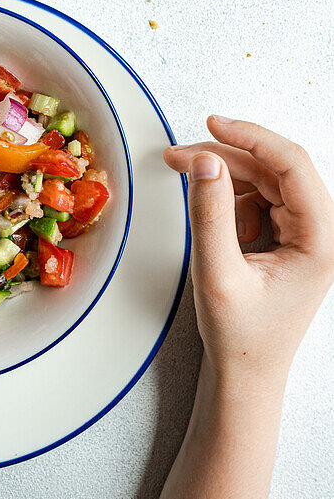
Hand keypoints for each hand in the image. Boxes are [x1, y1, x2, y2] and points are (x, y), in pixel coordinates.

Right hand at [165, 116, 333, 391]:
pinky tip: (211, 220)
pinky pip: (256, 197)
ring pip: (262, 179)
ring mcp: (304, 233)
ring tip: (184, 178)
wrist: (245, 373)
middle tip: (179, 155)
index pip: (293, 166)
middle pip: (274, 168)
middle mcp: (319, 232)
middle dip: (225, 156)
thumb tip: (206, 162)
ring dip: (222, 175)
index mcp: (321, 241)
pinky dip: (227, 198)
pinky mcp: (285, 236)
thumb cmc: (241, 336)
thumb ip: (209, 214)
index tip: (214, 125)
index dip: (252, 137)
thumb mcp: (217, 273)